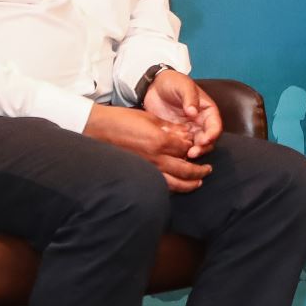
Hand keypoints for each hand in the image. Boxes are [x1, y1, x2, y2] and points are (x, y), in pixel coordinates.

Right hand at [84, 103, 212, 192]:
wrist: (97, 129)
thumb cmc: (122, 120)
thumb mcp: (149, 118)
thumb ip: (170, 127)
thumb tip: (186, 133)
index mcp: (160, 141)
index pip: (186, 148)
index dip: (194, 147)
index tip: (197, 146)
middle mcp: (156, 158)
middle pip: (186, 169)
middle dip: (200, 171)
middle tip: (208, 170)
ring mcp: (147, 168)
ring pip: (175, 183)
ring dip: (190, 184)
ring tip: (198, 182)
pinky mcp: (139, 173)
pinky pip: (160, 184)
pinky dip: (172, 187)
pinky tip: (177, 186)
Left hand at [141, 69, 222, 157]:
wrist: (152, 86)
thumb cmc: (171, 82)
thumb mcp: (182, 85)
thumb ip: (189, 97)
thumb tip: (194, 112)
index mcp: (207, 110)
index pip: (215, 125)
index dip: (212, 135)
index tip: (204, 140)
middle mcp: (201, 121)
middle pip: (208, 139)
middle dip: (203, 147)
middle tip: (192, 152)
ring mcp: (189, 129)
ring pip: (197, 145)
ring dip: (194, 151)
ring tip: (185, 155)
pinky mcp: (177, 134)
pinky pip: (183, 146)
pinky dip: (182, 151)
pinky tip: (175, 154)